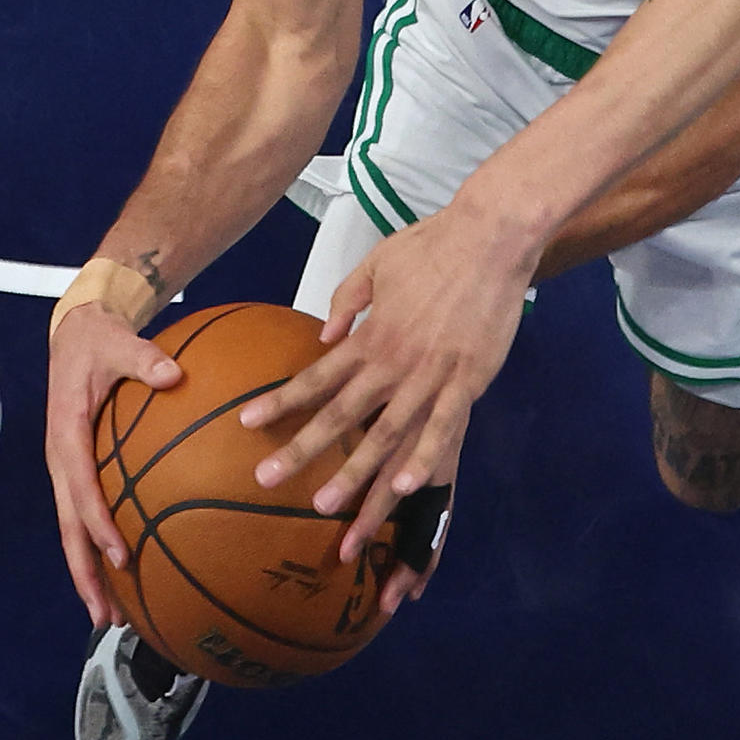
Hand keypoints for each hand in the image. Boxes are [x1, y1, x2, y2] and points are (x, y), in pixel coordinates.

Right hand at [45, 300, 182, 625]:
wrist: (76, 332)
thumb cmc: (99, 340)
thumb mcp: (118, 341)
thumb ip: (144, 358)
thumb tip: (173, 373)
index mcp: (67, 435)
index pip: (81, 489)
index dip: (98, 524)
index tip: (119, 556)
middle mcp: (61, 460)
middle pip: (70, 528)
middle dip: (86, 573)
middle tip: (106, 618)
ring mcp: (66, 469)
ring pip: (74, 531)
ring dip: (89, 573)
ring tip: (112, 617)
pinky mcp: (78, 468)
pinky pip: (87, 515)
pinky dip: (99, 546)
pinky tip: (123, 573)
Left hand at [238, 205, 536, 612]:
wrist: (491, 236)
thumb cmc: (434, 244)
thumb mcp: (377, 262)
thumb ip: (346, 300)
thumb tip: (323, 337)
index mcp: (369, 335)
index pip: (316, 376)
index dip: (281, 402)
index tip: (248, 424)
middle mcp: (393, 361)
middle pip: (342, 414)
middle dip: (303, 450)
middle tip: (267, 480)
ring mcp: (431, 373)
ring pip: (387, 432)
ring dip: (356, 470)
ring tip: (326, 504)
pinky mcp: (468, 378)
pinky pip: (444, 425)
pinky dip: (425, 456)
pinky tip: (409, 487)